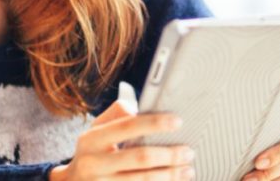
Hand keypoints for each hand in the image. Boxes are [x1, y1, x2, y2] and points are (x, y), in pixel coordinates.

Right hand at [50, 101, 195, 180]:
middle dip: (169, 155)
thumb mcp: (95, 131)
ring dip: (170, 175)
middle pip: (140, 158)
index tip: (177, 121)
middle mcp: (93, 163)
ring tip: (188, 169)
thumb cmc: (91, 153)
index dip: (155, 123)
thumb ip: (116, 115)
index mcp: (92, 139)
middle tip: (188, 151)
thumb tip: (138, 106)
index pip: (128, 127)